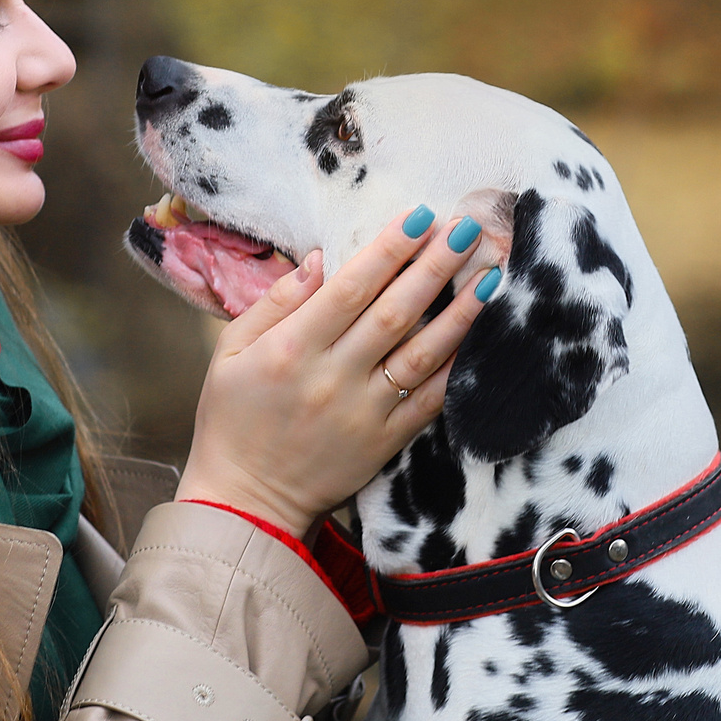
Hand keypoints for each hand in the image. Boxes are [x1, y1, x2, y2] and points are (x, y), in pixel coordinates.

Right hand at [177, 205, 500, 537]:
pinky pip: (429, 401)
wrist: (246, 504)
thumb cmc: (231, 421)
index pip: (351, 288)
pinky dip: (456, 368)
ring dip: (460, 312)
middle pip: (395, 312)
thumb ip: (275, 304)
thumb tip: (320, 261)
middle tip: (466, 228)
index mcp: (291, 350)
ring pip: (422, 354)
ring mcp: (363, 413)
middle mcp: (332, 378)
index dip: (389, 249)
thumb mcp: (230, 354)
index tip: (420, 216)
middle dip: (435, 266)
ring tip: (490, 275)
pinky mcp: (384, 443)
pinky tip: (478, 336)